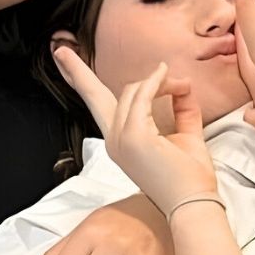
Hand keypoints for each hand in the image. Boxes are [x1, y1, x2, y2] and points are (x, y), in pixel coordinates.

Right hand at [53, 48, 215, 216]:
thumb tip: (181, 83)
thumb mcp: (185, 134)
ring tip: (181, 87)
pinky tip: (171, 80)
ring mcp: (121, 137)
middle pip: (95, 94)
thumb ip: (181, 108)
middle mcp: (114, 140)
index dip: (78, 82)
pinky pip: (145, 94)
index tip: (62, 61)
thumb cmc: (191, 178)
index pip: (97, 105)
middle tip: (60, 50)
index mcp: (120, 141)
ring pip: (133, 90)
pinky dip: (159, 83)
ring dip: (160, 82)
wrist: (194, 205)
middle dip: (77, 72)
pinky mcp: (134, 134)